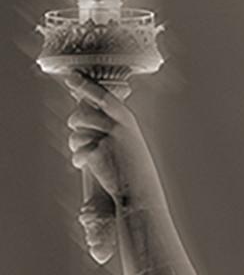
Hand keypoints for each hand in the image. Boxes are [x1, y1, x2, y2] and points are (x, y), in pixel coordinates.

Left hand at [65, 74, 163, 209]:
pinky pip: (77, 151)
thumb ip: (115, 129)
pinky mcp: (95, 153)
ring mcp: (105, 139)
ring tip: (86, 156)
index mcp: (127, 121)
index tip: (71, 77)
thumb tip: (91, 119)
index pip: (102, 96)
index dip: (85, 85)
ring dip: (76, 144)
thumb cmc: (137, 174)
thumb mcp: (132, 145)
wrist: (140, 196)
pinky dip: (79, 159)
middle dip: (76, 124)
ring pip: (76, 133)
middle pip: (82, 114)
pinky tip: (84, 165)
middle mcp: (116, 126)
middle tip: (80, 135)